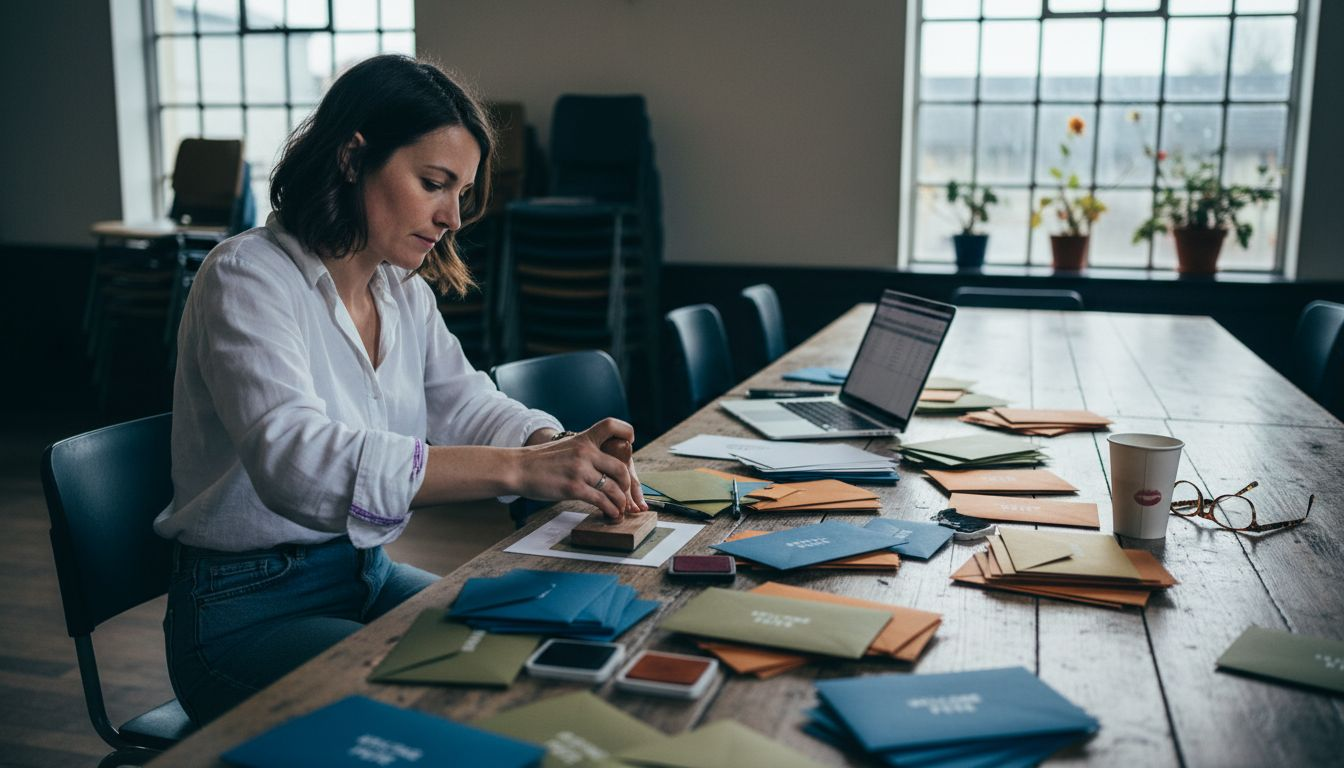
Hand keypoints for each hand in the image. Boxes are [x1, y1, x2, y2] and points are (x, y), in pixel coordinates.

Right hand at [515, 418, 645, 519]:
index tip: (630, 443)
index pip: (611, 425)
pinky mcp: (574, 488)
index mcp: (583, 438)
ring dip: (621, 502)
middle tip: (626, 494)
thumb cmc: (539, 461)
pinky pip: (601, 501)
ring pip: (614, 488)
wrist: (517, 468)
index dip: (626, 432)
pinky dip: (610, 509)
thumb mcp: (565, 447)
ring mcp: (580, 470)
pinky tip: (611, 513)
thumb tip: (601, 465)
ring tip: (620, 509)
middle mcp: (585, 451)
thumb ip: (583, 452)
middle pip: (621, 467)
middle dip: (628, 485)